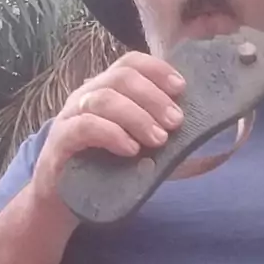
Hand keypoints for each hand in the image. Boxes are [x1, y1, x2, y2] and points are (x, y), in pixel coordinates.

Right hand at [31, 51, 185, 209]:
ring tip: (158, 140)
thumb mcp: (138, 150)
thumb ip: (162, 139)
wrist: (62, 200)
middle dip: (154, 98)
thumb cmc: (103, 170)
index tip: (181, 88)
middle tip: (176, 123)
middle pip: (121, 77)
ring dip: (137, 117)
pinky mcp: (60, 141)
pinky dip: (112, 134)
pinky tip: (131, 149)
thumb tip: (202, 137)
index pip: (130, 63)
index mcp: (107, 90)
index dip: (157, 70)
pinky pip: (85, 126)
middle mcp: (87, 96)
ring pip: (104, 99)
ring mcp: (71, 116)